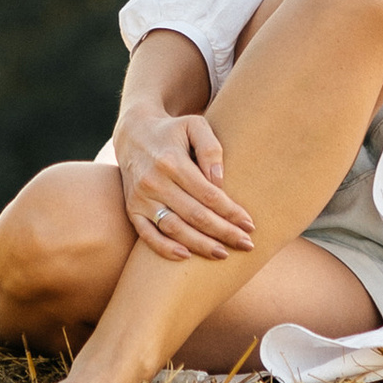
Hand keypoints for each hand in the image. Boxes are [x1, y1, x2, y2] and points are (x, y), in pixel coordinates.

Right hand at [111, 99, 255, 264]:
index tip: (250, 225)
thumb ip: (211, 148)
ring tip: (223, 254)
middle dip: (223, 232)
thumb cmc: (173, 131)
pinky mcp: (132, 209)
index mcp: (172, 161)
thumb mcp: (194, 126)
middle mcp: (154, 182)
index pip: (208, 194)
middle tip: (247, 245)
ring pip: (173, 228)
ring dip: (200, 245)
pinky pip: (147, 235)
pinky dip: (164, 249)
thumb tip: (220, 181)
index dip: (230, 212)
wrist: (133, 134)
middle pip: (194, 215)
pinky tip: (186, 257)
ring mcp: (141, 198)